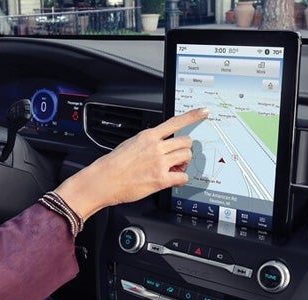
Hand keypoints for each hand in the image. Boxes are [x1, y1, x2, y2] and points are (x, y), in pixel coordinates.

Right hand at [55, 107, 207, 220]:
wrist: (104, 180)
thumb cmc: (114, 164)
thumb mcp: (131, 143)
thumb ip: (149, 142)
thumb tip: (161, 144)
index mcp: (148, 136)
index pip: (175, 122)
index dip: (192, 116)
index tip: (203, 112)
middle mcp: (156, 147)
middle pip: (186, 142)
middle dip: (185, 149)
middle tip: (177, 157)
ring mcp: (159, 163)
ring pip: (186, 157)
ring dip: (183, 163)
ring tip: (173, 169)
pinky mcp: (160, 179)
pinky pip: (183, 177)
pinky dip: (181, 179)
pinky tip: (172, 180)